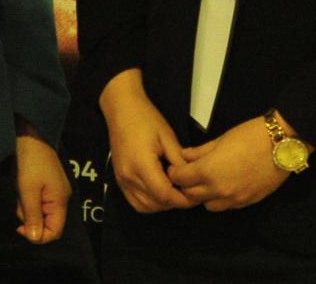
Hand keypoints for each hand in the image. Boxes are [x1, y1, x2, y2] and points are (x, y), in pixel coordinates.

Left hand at [13, 132, 70, 243]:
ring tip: (20, 189)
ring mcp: (54, 191)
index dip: (39, 236)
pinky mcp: (47, 185)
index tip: (21, 228)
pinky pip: (37, 201)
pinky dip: (27, 198)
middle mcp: (60, 198)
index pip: (55, 231)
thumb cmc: (30, 162)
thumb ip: (33, 215)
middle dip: (29, 218)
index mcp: (60, 201)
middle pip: (46, 223)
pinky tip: (22, 184)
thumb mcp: (28, 191)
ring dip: (26, 206)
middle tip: (20, 202)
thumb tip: (35, 237)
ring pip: (39, 212)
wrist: (31, 135)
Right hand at [98, 69, 196, 213]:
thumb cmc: (146, 119)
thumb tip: (191, 180)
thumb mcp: (168, 137)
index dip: (182, 200)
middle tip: (189, 193)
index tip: (195, 196)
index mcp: (141, 165)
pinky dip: (150, 203)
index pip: (164, 195)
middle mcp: (128, 176)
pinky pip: (135, 201)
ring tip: (175, 192)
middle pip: (155, 204)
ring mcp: (122, 180)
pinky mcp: (120, 180)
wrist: (122, 109)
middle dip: (174, 203)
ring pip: (145, 206)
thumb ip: (179, 162)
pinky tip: (160, 192)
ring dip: (162, 204)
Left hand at [168, 115, 291, 211]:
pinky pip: (226, 207)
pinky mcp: (248, 203)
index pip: (181, 179)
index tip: (175, 167)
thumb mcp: (221, 139)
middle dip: (186, 186)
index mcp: (208, 172)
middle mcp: (219, 190)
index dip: (175, 173)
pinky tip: (225, 186)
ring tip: (207, 182)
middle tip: (187, 175)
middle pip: (191, 195)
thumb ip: (200, 151)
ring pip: (208, 206)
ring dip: (203, 196)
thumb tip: (183, 156)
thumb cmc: (250, 136)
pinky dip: (221, 199)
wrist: (282, 144)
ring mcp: (234, 200)